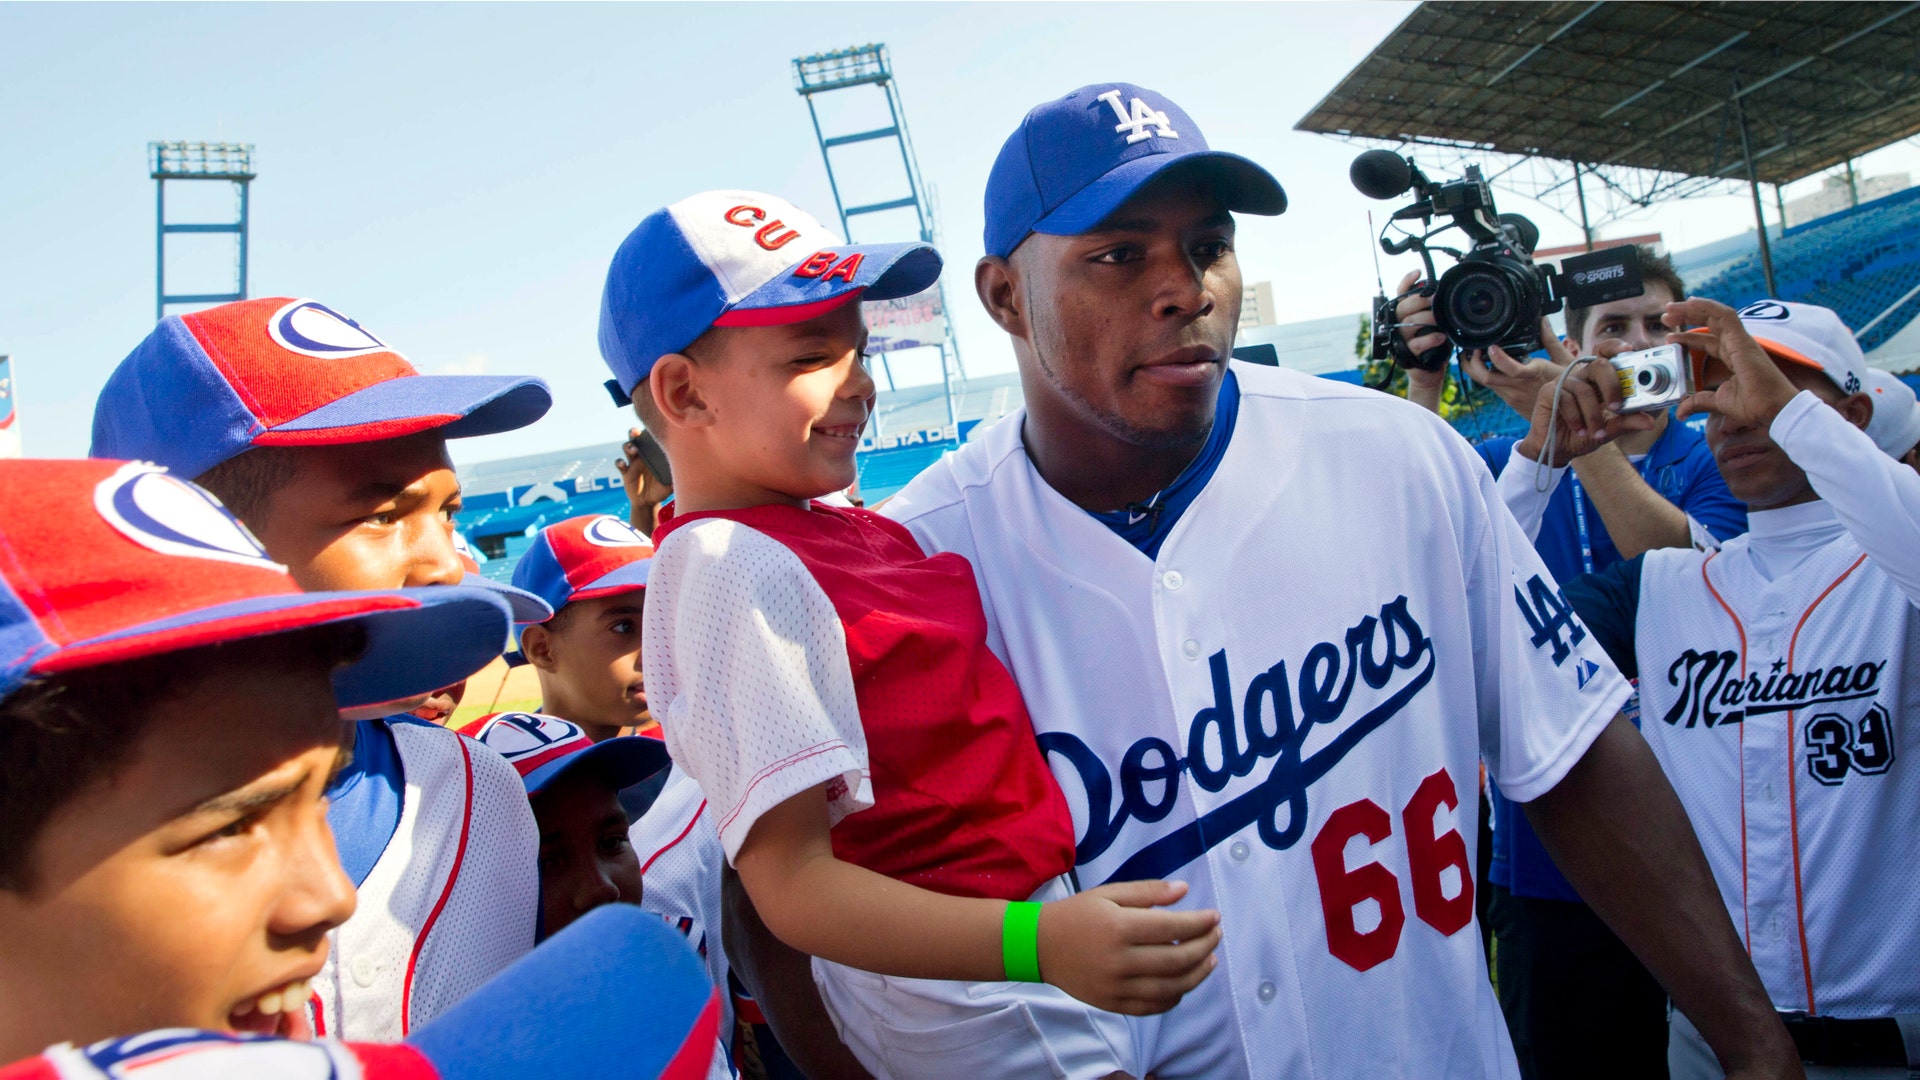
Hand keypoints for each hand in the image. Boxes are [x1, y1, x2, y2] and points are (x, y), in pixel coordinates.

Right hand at [616, 426, 671, 532]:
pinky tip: (622, 463)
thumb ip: (678, 478)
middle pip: (635, 438)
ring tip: (633, 449)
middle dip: (634, 433)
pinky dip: (619, 462)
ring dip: (628, 446)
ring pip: (626, 448)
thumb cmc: (661, 489)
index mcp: (653, 454)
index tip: (651, 429)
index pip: (650, 439)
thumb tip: (689, 474)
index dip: (648, 432)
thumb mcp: (671, 483)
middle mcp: (642, 455)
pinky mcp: (626, 472)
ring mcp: (633, 462)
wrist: (648, 502)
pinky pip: (620, 464)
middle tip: (636, 433)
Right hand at [1036, 880, 1220, 1015]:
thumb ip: (1148, 892)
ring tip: (1210, 961)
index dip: (1200, 923)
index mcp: (1119, 926)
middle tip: (1216, 936)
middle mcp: (1119, 960)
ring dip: (1197, 975)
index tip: (1215, 917)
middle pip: (1177, 959)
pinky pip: (1152, 1007)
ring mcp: (1116, 986)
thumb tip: (1185, 890)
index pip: (1173, 927)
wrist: (1040, 945)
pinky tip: (1184, 984)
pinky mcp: (1112, 1003)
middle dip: (1205, 946)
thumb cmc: (1077, 914)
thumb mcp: (1109, 893)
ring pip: (1170, 988)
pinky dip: (1174, 997)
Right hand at [1391, 270, 1450, 364]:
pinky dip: (1430, 339)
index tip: (1418, 272)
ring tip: (1442, 320)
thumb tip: (1441, 289)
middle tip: (1436, 298)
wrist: (1430, 369)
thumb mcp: (1435, 322)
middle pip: (1403, 306)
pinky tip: (1441, 337)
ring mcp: (1401, 339)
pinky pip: (1417, 343)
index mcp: (1405, 313)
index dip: (1407, 282)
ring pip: (1409, 323)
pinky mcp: (1407, 354)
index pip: (1401, 293)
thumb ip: (1434, 307)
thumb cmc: (1433, 343)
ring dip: (1428, 319)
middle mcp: (1399, 324)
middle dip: (1421, 300)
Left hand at [1459, 318, 1565, 415]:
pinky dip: (1487, 376)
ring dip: (1476, 370)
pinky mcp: (1511, 402)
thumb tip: (1543, 321)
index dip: (1497, 358)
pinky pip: (1494, 389)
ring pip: (1485, 385)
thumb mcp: (1565, 361)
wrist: (1569, 414)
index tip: (1491, 346)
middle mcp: (1519, 387)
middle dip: (1472, 363)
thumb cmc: (1569, 386)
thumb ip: (1551, 341)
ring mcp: (1512, 397)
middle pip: (1485, 378)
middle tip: (1470, 348)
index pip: (1510, 369)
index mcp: (1533, 374)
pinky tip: (1488, 366)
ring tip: (1475, 354)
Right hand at [1513, 332, 1657, 466]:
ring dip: (1593, 415)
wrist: (1557, 450)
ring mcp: (1564, 383)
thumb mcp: (1609, 430)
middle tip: (1616, 407)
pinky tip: (1579, 430)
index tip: (1629, 350)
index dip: (1616, 347)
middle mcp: (1582, 377)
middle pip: (1599, 365)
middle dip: (1611, 386)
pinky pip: (1566, 399)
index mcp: (1598, 380)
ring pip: (1584, 390)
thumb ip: (1627, 422)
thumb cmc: (1582, 435)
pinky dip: (1576, 418)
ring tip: (1596, 432)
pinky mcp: (1548, 392)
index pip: (1605, 354)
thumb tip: (1650, 422)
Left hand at [1665, 297, 1801, 430]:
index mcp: (1732, 356)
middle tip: (1665, 316)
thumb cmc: (1756, 406)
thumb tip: (1681, 412)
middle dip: (1686, 316)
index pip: (1707, 340)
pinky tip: (1691, 302)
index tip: (1669, 337)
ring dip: (1692, 309)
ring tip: (1671, 308)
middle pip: (1709, 324)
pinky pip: (1725, 316)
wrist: (1773, 410)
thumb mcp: (1718, 402)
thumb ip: (1699, 402)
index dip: (1688, 336)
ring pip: (1715, 315)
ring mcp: (1740, 341)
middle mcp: (1736, 345)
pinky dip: (1708, 307)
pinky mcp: (1742, 340)